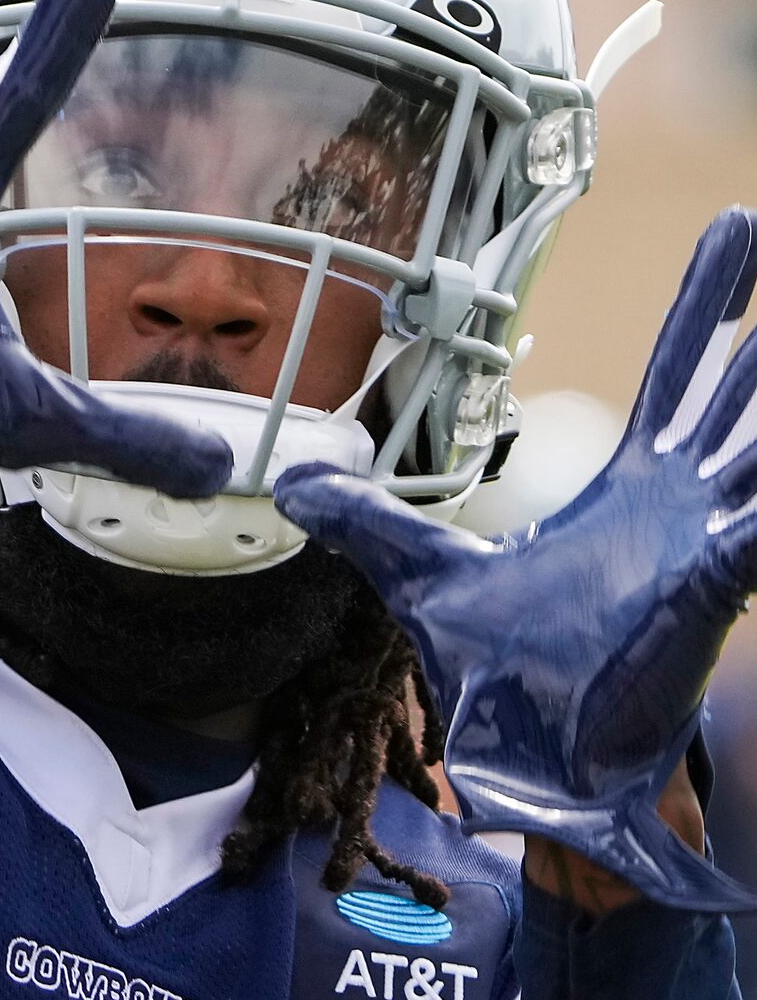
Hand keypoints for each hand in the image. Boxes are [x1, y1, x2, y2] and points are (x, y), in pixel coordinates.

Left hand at [273, 209, 756, 912]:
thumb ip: (366, 523)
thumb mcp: (421, 578)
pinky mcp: (703, 599)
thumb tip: (290, 485)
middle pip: (725, 392)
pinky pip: (747, 548)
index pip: (675, 375)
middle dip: (748, 324)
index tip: (731, 235)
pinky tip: (752, 507)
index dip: (706, 307)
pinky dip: (753, 521)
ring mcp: (701, 549)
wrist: (535, 764)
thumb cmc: (503, 674)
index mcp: (625, 487)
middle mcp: (677, 506)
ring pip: (753, 458)